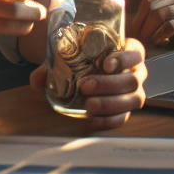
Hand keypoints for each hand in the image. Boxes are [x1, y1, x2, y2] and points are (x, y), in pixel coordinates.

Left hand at [30, 38, 147, 130]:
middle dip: (109, 84)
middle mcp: (137, 72)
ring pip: (134, 100)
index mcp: (129, 52)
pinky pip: (123, 118)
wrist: (89, 74)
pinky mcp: (126, 110)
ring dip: (110, 103)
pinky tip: (91, 121)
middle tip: (85, 86)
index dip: (124, 59)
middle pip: (132, 79)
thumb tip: (36, 80)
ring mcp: (134, 92)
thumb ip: (53, 65)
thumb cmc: (84, 60)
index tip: (106, 64)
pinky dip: (108, 121)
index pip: (135, 52)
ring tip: (89, 106)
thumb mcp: (70, 56)